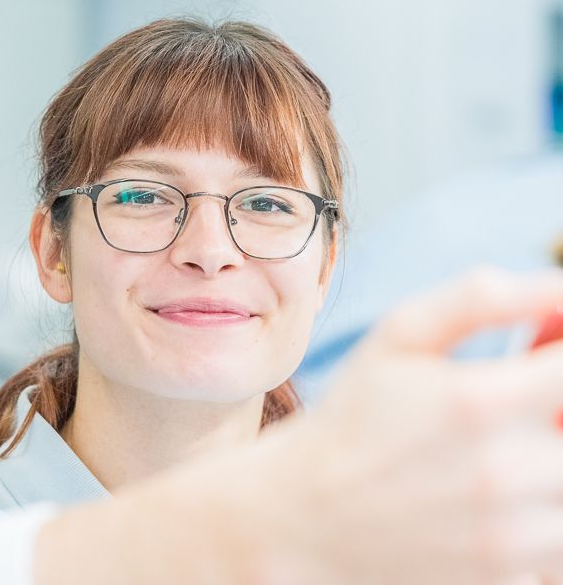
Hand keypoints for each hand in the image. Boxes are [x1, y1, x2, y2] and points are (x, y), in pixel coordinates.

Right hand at [259, 268, 562, 583]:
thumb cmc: (352, 417)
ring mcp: (512, 537)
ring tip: (502, 447)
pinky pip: (558, 535)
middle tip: (514, 399)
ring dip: (550, 460)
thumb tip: (557, 287)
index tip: (542, 348)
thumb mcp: (397, 338)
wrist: (305, 514)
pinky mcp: (508, 578)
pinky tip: (491, 495)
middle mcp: (508, 474)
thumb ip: (479, 298)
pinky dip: (538, 510)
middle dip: (556, 403)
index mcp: (481, 403)